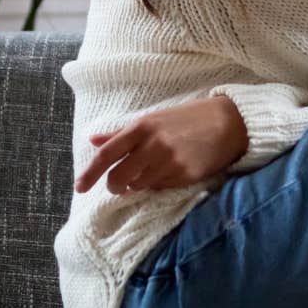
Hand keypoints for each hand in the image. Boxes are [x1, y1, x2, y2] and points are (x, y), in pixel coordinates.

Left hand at [74, 95, 248, 195]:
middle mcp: (152, 144)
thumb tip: (93, 140)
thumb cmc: (188, 118)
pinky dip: (160, 184)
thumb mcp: (153, 119)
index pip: (107, 154)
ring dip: (140, 183)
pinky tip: (173, 170)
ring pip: (139, 186)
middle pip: (119, 178)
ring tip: (155, 170)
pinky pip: (161, 188)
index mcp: (141, 127)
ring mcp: (169, 161)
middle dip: (116, 186)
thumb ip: (122, 133)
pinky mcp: (185, 175)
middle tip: (120, 186)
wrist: (228, 122)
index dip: (90, 173)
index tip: (79, 187)